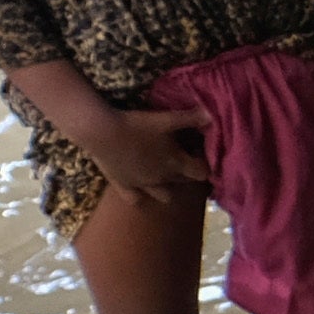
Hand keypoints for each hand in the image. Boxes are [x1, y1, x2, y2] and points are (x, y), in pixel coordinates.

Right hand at [84, 101, 207, 205]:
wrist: (101, 132)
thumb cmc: (137, 124)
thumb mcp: (166, 119)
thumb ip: (191, 118)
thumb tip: (212, 115)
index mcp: (176, 163)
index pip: (201, 172)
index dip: (204, 163)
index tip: (198, 151)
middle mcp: (162, 178)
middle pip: (184, 182)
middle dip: (187, 171)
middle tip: (181, 156)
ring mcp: (142, 185)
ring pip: (164, 195)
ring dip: (167, 185)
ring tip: (162, 171)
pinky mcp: (123, 186)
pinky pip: (135, 199)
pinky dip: (140, 194)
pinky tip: (138, 184)